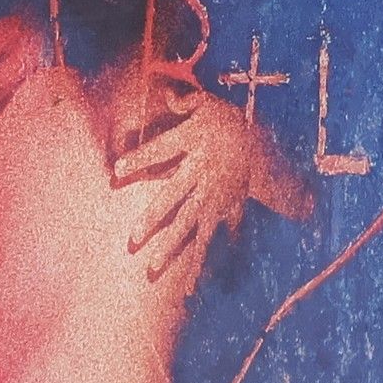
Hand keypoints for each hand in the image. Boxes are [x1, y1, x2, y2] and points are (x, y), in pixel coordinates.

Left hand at [111, 77, 312, 282]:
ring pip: (190, 224)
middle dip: (154, 218)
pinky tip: (191, 286)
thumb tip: (166, 95)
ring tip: (153, 269)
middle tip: (133, 238)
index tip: (116, 170)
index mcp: (194, 144)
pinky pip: (212, 238)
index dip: (140, 159)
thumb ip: (186, 103)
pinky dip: (203, 262)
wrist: (266, 145)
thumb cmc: (229, 123)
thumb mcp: (209, 106)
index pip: (161, 150)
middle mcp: (202, 174)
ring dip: (172, 247)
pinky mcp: (225, 211)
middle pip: (174, 197)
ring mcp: (214, 196)